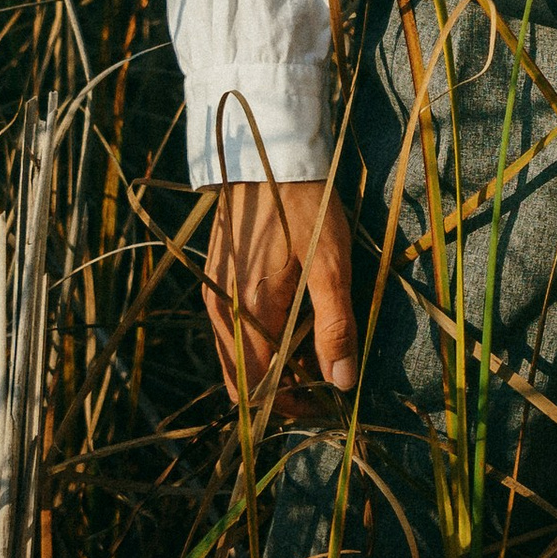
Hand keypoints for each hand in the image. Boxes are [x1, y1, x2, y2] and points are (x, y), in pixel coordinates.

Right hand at [204, 177, 358, 410]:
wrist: (267, 151)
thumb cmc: (305, 204)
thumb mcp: (330, 263)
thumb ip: (334, 326)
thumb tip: (341, 383)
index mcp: (248, 314)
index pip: (263, 390)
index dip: (295, 406)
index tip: (330, 403)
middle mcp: (222, 312)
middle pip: (246, 380)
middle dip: (285, 390)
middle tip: (327, 381)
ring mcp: (215, 295)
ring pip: (239, 356)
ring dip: (274, 366)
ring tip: (315, 354)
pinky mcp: (217, 279)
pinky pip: (234, 330)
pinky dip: (261, 342)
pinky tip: (292, 324)